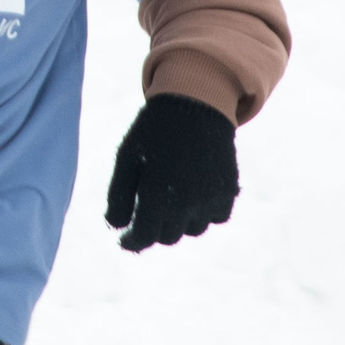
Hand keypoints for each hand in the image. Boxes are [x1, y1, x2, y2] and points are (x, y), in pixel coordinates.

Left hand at [104, 94, 238, 251]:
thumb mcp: (126, 158)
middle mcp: (185, 204)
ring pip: (193, 229)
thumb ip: (118, 196)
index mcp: (155, 196)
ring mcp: (209, 199)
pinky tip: (193, 192)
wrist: (194, 102)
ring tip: (171, 195)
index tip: (125, 240)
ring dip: (180, 221)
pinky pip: (216, 217)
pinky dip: (204, 211)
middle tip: (147, 210)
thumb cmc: (153, 131)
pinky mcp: (228, 191)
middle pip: (167, 237)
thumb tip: (115, 227)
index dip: (131, 242)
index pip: (143, 237)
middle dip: (154, 228)